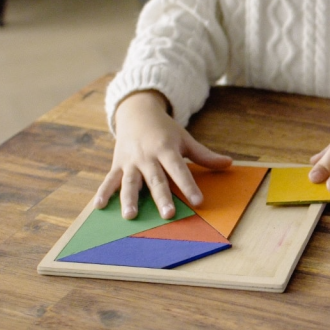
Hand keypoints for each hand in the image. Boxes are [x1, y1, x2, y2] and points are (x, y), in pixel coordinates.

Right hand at [94, 90, 231, 218]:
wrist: (137, 113)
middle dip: (162, 198)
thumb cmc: (165, 131)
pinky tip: (99, 206)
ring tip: (130, 216)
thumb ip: (205, 155)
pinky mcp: (117, 165)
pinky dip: (103, 192)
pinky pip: (109, 180)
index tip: (198, 201)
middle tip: (168, 214)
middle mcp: (148, 157)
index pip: (180, 170)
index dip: (189, 185)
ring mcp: (131, 162)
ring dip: (129, 199)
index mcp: (166, 150)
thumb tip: (229, 164)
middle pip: (156, 180)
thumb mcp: (185, 139)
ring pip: (130, 182)